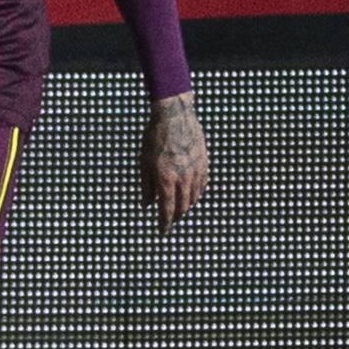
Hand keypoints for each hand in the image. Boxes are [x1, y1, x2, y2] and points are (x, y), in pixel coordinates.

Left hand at [140, 94, 207, 230]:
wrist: (174, 117)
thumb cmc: (154, 139)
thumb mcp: (144, 163)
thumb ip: (146, 186)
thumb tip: (146, 206)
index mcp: (165, 179)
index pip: (167, 209)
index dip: (165, 223)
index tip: (162, 231)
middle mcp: (183, 178)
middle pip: (182, 207)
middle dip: (175, 217)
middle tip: (169, 221)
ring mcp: (196, 171)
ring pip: (193, 198)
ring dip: (185, 206)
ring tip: (178, 209)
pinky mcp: (204, 164)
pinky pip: (202, 186)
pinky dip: (195, 195)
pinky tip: (190, 196)